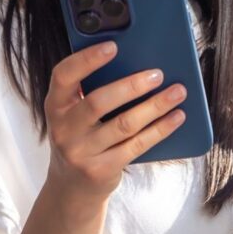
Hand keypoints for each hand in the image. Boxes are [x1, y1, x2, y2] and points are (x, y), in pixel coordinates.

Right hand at [43, 41, 187, 206]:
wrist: (72, 187)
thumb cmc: (81, 136)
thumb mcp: (75, 114)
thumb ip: (92, 90)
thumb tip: (136, 61)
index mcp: (55, 105)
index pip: (64, 75)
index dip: (87, 59)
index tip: (113, 46)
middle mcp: (63, 129)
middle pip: (98, 102)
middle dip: (132, 86)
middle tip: (158, 74)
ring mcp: (81, 152)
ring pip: (124, 124)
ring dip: (154, 106)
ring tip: (177, 92)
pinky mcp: (101, 170)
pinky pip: (137, 145)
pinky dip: (160, 129)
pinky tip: (176, 117)